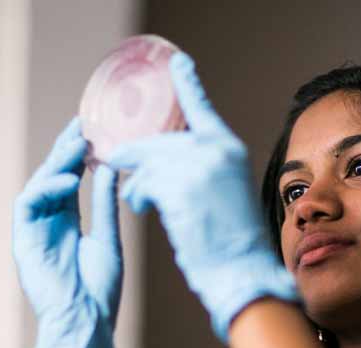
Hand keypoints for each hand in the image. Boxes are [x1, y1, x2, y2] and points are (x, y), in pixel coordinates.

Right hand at [13, 117, 121, 347]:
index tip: (94, 130)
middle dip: (66, 149)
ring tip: (79, 144)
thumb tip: (110, 170)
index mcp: (69, 224)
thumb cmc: (100, 292)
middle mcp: (49, 223)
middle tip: (83, 124)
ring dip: (57, 163)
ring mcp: (34, 231)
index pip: (70, 181)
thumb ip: (105, 206)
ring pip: (38, 184)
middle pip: (53, 177)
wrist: (86, 324)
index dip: (79, 156)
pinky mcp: (23, 240)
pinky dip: (46, 188)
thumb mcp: (109, 241)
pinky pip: (27, 204)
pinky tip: (68, 181)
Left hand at [107, 52, 299, 342]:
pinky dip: (136, 194)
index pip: (202, 108)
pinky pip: (143, 182)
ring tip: (135, 197)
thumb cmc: (234, 244)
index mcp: (230, 150)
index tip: (178, 61)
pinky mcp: (179, 189)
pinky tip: (138, 205)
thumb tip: (164, 164)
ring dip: (135, 180)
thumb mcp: (227, 193)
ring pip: (148, 161)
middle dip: (137, 154)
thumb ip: (203, 169)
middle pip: (161, 140)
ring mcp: (197, 168)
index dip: (187, 84)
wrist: (243, 273)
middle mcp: (215, 151)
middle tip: (118, 163)